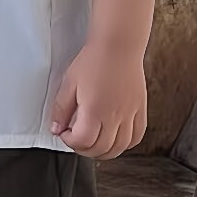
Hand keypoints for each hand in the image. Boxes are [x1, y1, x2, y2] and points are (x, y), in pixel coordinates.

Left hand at [49, 44, 146, 159]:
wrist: (118, 46)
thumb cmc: (94, 60)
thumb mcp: (69, 83)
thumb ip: (61, 108)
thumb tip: (56, 128)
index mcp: (94, 110)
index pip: (83, 141)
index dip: (70, 141)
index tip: (65, 133)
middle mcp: (114, 116)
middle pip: (101, 149)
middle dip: (85, 149)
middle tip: (77, 140)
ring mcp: (130, 114)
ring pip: (120, 148)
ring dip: (105, 151)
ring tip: (94, 142)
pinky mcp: (140, 110)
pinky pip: (137, 136)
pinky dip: (126, 144)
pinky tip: (115, 138)